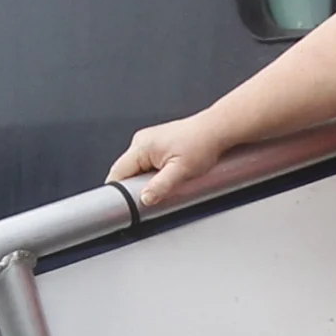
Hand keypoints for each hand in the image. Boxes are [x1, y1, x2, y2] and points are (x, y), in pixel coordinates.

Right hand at [108, 113, 234, 209]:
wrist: (217, 130)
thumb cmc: (203, 143)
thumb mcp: (181, 171)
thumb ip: (160, 186)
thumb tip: (144, 199)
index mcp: (141, 146)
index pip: (118, 172)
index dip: (119, 191)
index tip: (127, 204)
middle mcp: (142, 141)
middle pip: (127, 172)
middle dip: (137, 186)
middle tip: (155, 195)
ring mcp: (149, 142)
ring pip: (138, 169)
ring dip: (148, 180)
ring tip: (167, 183)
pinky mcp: (158, 145)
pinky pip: (148, 164)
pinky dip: (155, 174)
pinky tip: (169, 176)